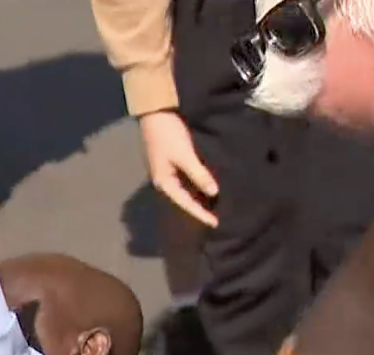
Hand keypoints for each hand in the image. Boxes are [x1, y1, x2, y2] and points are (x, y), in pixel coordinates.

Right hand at [138, 110, 219, 227]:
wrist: (155, 112)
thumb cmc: (168, 135)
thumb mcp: (185, 155)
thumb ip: (199, 175)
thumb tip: (214, 193)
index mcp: (163, 182)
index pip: (185, 203)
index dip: (200, 213)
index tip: (216, 223)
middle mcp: (163, 180)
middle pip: (183, 199)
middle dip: (199, 208)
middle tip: (218, 216)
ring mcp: (166, 171)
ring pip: (185, 189)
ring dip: (198, 196)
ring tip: (215, 203)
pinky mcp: (170, 162)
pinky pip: (185, 179)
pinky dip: (196, 184)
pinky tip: (207, 185)